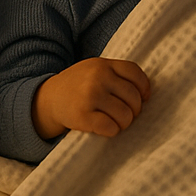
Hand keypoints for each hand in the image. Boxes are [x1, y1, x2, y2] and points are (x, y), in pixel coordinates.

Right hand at [32, 58, 150, 139]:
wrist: (48, 98)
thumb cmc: (78, 85)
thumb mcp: (95, 70)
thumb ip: (116, 75)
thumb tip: (146, 94)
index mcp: (103, 64)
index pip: (135, 73)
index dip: (144, 88)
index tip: (143, 98)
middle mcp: (98, 77)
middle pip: (133, 97)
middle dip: (134, 110)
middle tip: (127, 114)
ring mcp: (90, 96)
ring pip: (125, 115)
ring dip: (124, 123)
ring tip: (117, 122)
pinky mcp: (83, 116)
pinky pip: (111, 128)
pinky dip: (113, 131)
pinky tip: (106, 128)